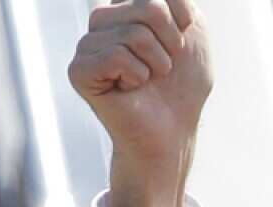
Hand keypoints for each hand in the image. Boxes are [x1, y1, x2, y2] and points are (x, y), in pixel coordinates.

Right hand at [68, 0, 211, 206]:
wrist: (175, 129)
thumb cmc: (183, 83)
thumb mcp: (193, 31)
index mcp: (125, 6)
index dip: (180, 16)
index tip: (183, 38)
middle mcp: (102, 20)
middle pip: (149, 6)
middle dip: (172, 41)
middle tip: (166, 66)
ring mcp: (87, 44)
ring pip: (135, 33)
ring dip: (158, 63)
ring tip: (150, 79)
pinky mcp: (79, 70)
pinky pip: (116, 56)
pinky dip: (137, 76)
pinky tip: (131, 88)